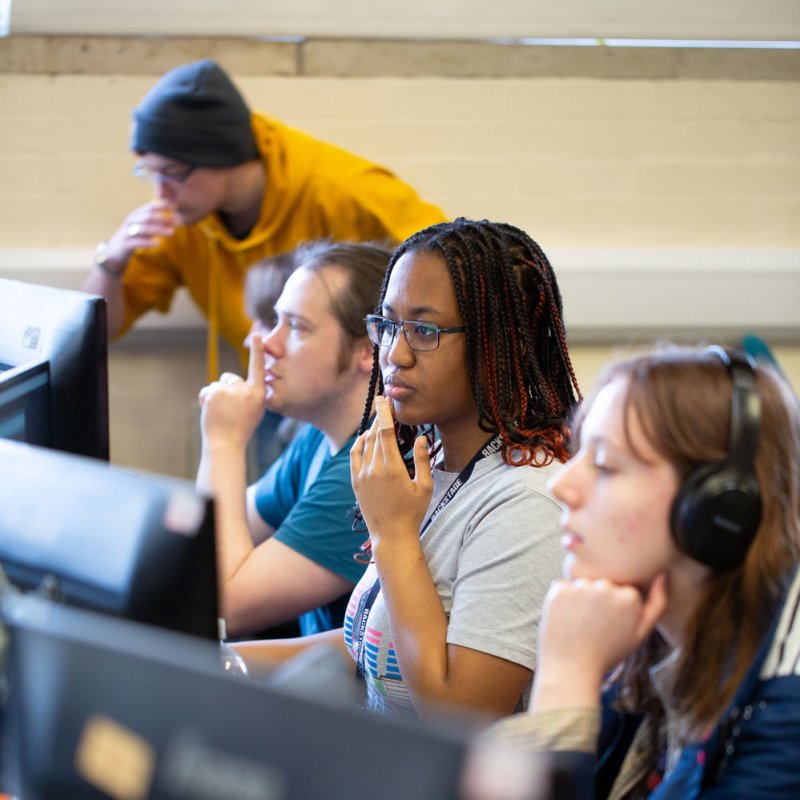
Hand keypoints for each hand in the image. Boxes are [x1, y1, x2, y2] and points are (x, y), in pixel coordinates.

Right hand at [103, 201, 177, 272]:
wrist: (114, 253)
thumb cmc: (133, 239)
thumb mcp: (144, 229)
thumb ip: (156, 224)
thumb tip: (174, 220)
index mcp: (135, 215)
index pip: (149, 208)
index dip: (161, 206)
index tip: (174, 206)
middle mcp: (130, 221)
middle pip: (147, 217)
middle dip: (162, 218)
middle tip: (175, 221)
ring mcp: (126, 232)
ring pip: (143, 229)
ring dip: (158, 230)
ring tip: (171, 232)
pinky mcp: (125, 244)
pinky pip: (137, 242)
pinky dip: (148, 242)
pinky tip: (158, 244)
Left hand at [199, 334, 267, 447]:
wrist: (226, 445)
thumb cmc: (240, 430)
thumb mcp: (254, 412)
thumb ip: (249, 395)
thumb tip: (236, 382)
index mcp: (259, 395)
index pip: (258, 369)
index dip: (258, 352)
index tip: (258, 335)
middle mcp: (247, 390)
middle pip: (230, 378)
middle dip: (225, 389)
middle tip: (227, 410)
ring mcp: (231, 391)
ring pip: (217, 385)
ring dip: (215, 396)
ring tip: (220, 414)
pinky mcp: (216, 392)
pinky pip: (207, 391)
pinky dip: (205, 400)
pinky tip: (211, 413)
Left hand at [349, 396, 433, 549]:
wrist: (391, 535)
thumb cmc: (413, 512)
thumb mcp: (425, 486)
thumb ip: (424, 460)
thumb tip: (421, 437)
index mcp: (392, 469)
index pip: (385, 432)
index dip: (384, 413)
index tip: (383, 399)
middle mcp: (373, 470)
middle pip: (373, 434)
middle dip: (378, 417)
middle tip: (384, 404)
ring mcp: (362, 476)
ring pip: (364, 444)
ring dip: (370, 429)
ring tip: (378, 420)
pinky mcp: (355, 483)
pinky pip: (354, 456)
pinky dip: (359, 444)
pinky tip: (365, 438)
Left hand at [533, 574, 667, 708]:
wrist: (572, 669)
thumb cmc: (608, 653)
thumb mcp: (640, 634)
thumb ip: (657, 604)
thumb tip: (661, 575)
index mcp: (630, 597)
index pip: (621, 590)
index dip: (615, 609)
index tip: (611, 626)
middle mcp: (607, 587)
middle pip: (602, 585)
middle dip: (598, 601)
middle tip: (594, 627)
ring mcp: (582, 587)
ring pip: (582, 585)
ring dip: (579, 599)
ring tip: (580, 625)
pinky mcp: (560, 590)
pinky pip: (562, 587)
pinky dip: (562, 601)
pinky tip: (565, 620)